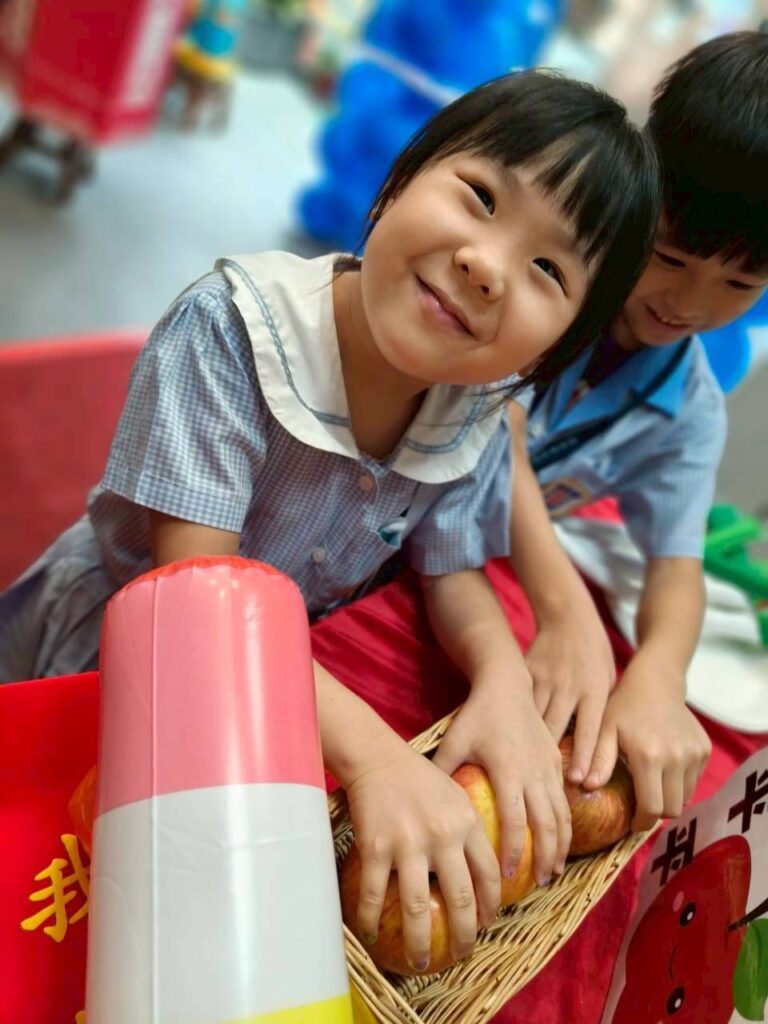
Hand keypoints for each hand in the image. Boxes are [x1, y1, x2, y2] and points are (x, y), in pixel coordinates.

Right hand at [345, 741, 499, 972]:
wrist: (377, 757)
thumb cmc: (418, 776)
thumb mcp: (456, 794)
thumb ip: (469, 828)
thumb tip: (481, 870)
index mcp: (467, 823)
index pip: (489, 875)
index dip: (491, 906)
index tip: (486, 925)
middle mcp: (442, 837)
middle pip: (461, 900)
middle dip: (464, 937)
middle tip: (461, 955)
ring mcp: (408, 844)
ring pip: (418, 908)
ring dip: (419, 943)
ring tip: (418, 963)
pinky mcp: (375, 848)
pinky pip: (373, 894)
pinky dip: (369, 919)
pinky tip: (370, 934)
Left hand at [431, 674, 570, 887]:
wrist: (507, 684)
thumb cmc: (477, 715)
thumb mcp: (454, 740)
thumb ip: (442, 770)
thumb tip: (422, 806)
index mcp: (508, 770)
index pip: (515, 819)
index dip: (514, 849)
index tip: (508, 875)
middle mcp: (534, 772)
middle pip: (547, 824)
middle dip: (543, 857)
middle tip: (536, 885)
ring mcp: (549, 767)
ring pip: (562, 815)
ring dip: (560, 847)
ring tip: (552, 873)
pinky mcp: (557, 761)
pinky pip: (565, 799)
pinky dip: (565, 825)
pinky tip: (560, 843)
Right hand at [526, 602, 615, 784]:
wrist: (568, 617)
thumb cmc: (594, 657)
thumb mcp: (607, 682)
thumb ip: (601, 714)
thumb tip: (601, 756)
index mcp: (595, 689)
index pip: (591, 728)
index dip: (587, 756)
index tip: (581, 781)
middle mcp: (570, 686)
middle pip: (558, 728)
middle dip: (551, 759)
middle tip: (546, 786)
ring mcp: (546, 679)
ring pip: (535, 719)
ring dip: (530, 745)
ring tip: (523, 772)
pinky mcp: (527, 673)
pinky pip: (522, 703)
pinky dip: (517, 723)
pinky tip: (511, 742)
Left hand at [584, 657, 710, 830]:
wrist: (656, 681)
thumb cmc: (623, 705)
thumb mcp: (605, 729)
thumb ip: (598, 759)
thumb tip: (584, 785)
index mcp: (649, 757)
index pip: (652, 808)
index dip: (641, 822)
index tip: (631, 823)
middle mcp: (677, 758)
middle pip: (671, 809)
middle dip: (655, 813)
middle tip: (640, 806)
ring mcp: (694, 754)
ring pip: (685, 797)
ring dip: (668, 798)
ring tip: (650, 785)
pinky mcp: (704, 750)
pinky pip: (694, 781)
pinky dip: (680, 783)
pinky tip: (664, 768)